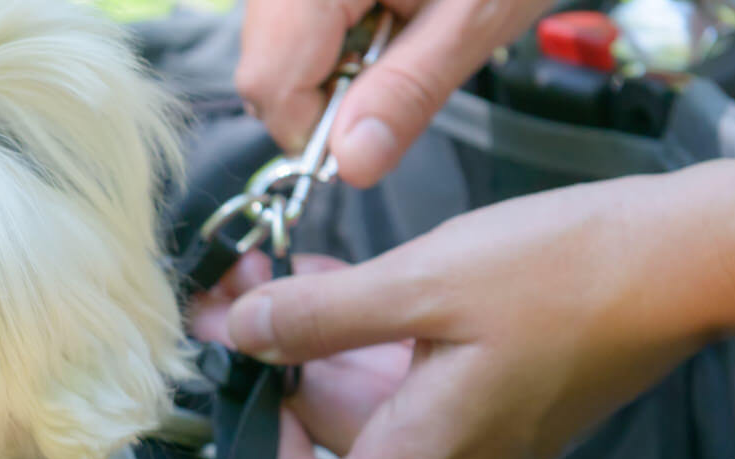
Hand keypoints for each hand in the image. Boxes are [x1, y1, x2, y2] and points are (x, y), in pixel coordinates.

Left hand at [220, 178, 734, 458]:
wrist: (687, 259)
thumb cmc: (568, 270)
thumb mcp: (422, 281)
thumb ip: (319, 317)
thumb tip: (241, 334)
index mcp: (430, 458)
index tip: (246, 380)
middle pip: (336, 450)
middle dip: (281, 367)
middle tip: (243, 286)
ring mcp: (486, 440)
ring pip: (374, 409)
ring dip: (321, 343)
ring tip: (285, 265)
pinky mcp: (508, 404)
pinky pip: (419, 386)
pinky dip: (374, 337)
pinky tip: (350, 276)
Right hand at [234, 0, 553, 186]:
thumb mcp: (472, 23)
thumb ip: (406, 93)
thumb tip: (351, 162)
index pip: (269, 78)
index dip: (314, 126)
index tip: (368, 138)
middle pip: (263, 66)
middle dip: (322, 95)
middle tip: (396, 69)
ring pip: (273, 50)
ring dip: (328, 68)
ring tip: (393, 34)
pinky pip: (291, 26)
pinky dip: (332, 41)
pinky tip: (380, 20)